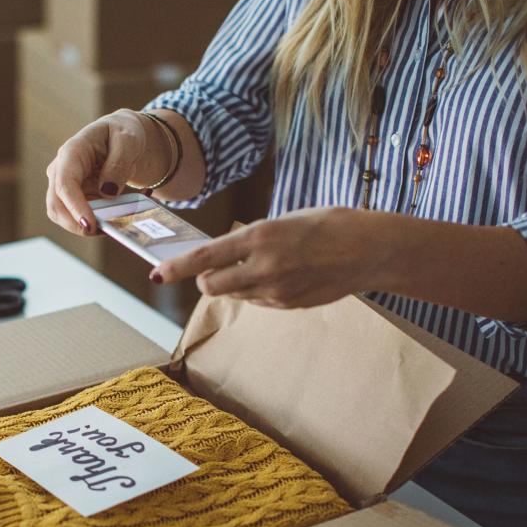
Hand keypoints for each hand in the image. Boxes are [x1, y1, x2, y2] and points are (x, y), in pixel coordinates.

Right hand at [45, 109, 169, 236]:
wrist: (123, 138)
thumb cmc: (123, 133)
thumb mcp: (128, 141)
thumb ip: (118, 164)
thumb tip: (107, 192)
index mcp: (71, 152)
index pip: (64, 184)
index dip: (75, 207)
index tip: (90, 225)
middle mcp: (61, 171)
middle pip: (56, 206)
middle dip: (77, 225)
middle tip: (106, 231)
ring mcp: (65, 187)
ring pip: (66, 218)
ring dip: (91, 226)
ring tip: (120, 220)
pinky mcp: (75, 200)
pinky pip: (82, 219)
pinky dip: (101, 222)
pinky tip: (120, 213)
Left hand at [152, 206, 389, 307]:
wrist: (370, 249)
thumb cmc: (328, 225)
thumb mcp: (283, 222)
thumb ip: (251, 241)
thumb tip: (224, 257)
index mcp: (260, 236)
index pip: (205, 257)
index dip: (176, 267)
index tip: (156, 273)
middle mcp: (264, 266)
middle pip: (210, 286)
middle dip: (205, 279)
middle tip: (214, 268)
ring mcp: (277, 290)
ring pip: (234, 295)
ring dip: (233, 284)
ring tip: (263, 265)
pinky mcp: (288, 305)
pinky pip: (258, 301)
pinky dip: (256, 291)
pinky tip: (281, 276)